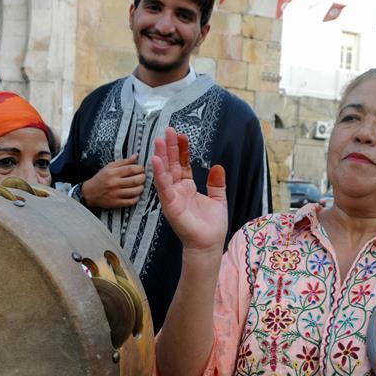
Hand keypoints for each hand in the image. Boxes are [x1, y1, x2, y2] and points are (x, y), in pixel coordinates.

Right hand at [81, 155, 144, 208]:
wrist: (90, 192)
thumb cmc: (101, 178)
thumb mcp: (110, 167)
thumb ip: (124, 162)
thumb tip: (135, 156)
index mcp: (113, 173)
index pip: (131, 169)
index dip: (140, 169)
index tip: (141, 169)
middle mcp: (114, 183)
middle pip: (135, 180)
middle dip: (142, 178)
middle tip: (142, 177)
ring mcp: (115, 194)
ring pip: (135, 191)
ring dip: (141, 188)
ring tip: (140, 185)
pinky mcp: (116, 203)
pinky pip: (131, 201)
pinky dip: (136, 198)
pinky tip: (136, 194)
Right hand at [151, 127, 227, 254]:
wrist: (209, 244)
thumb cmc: (211, 226)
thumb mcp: (218, 199)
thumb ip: (217, 183)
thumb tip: (218, 166)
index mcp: (187, 188)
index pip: (182, 164)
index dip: (181, 150)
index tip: (182, 135)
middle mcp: (177, 191)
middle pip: (171, 165)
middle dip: (169, 148)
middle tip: (168, 130)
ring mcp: (172, 197)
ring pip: (165, 173)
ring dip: (161, 156)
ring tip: (159, 140)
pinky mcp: (170, 206)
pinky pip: (164, 187)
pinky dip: (160, 174)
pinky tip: (156, 160)